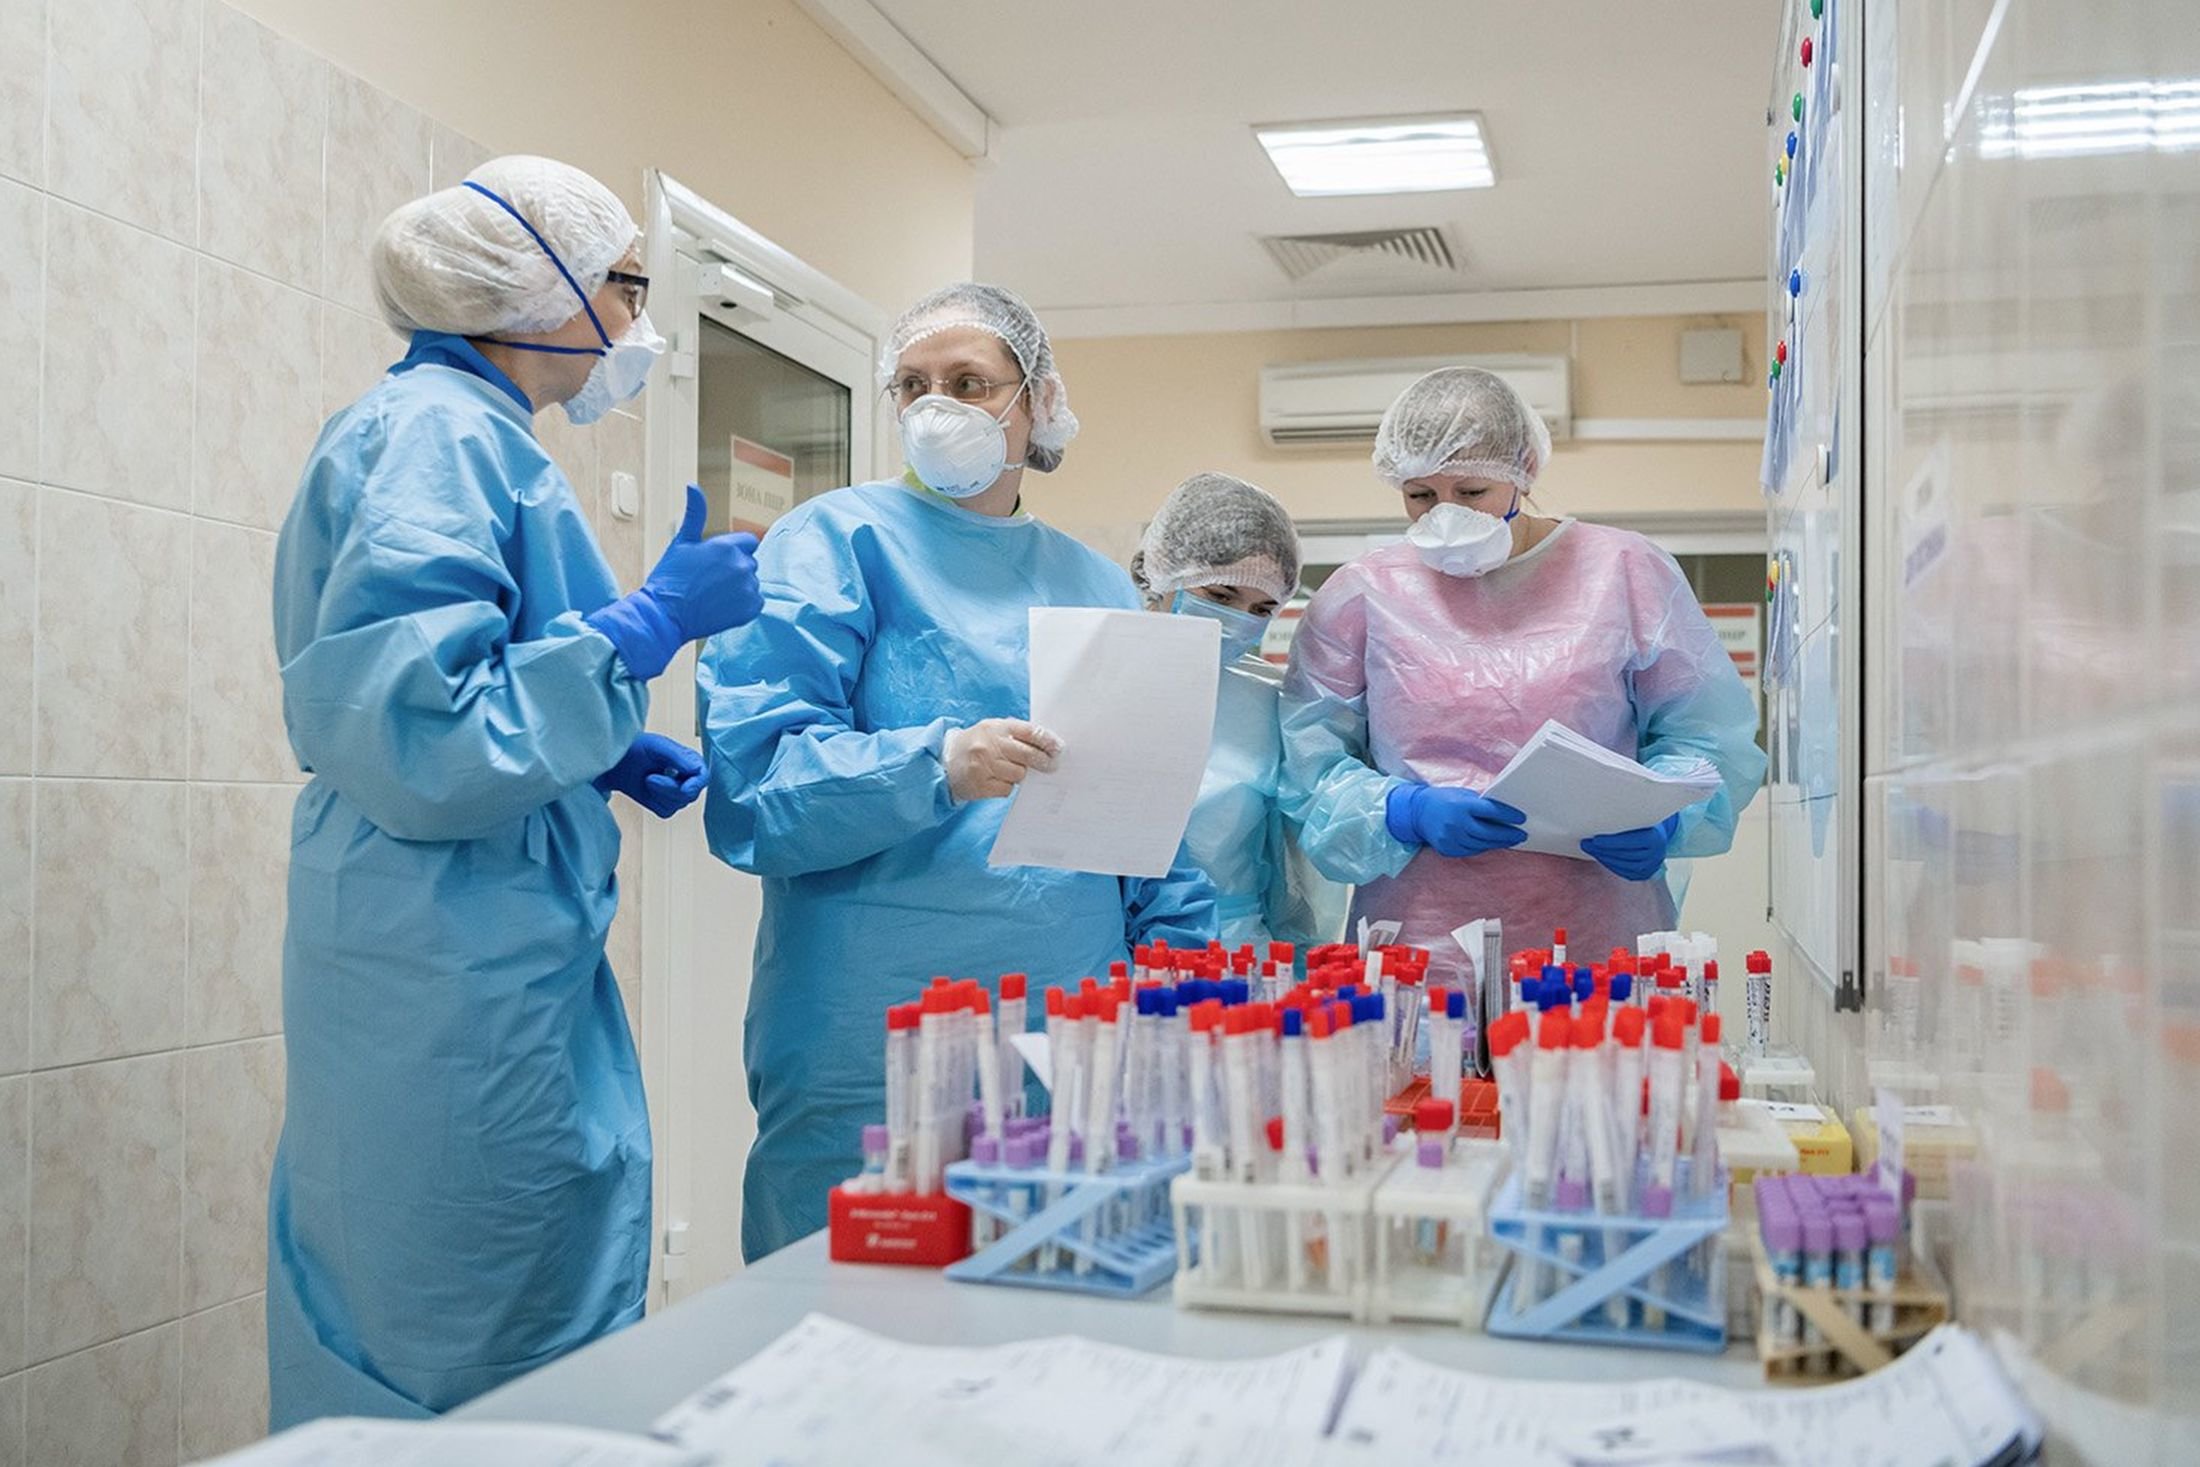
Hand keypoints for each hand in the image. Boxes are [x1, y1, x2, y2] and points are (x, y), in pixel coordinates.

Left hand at [595, 732, 708, 817]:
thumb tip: (696, 769)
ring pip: (678, 804)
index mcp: (691, 761)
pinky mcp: (666, 806)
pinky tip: (647, 790)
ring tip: (648, 779)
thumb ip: (678, 756)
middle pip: (690, 794)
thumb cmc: (637, 748)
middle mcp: (688, 778)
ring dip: (659, 793)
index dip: (695, 784)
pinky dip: (654, 802)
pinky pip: (666, 811)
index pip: (703, 777)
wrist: (618, 762)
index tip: (684, 787)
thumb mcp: (657, 746)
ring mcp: (678, 794)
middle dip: (668, 788)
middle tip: (650, 778)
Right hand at [636, 484, 762, 641]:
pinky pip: (756, 602)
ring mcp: (748, 588)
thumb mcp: (681, 542)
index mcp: (727, 546)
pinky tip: (722, 606)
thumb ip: (695, 514)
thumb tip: (693, 487)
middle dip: (735, 569)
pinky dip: (744, 605)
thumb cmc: (670, 579)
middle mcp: (741, 565)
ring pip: (752, 582)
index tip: (719, 563)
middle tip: (711, 581)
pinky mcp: (750, 608)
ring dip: (739, 587)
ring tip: (714, 595)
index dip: (735, 551)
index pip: (749, 542)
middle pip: (750, 563)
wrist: (665, 614)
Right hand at [943, 719, 1062, 801]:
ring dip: (1019, 775)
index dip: (1047, 740)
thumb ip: (1015, 733)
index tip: (1058, 748)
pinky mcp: (980, 785)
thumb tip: (1046, 743)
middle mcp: (989, 745)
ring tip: (1007, 770)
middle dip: (1043, 762)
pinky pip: (1007, 789)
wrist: (944, 762)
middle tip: (1051, 766)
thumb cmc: (975, 744)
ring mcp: (983, 766)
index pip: (1029, 731)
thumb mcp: (992, 730)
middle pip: (1028, 755)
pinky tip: (996, 780)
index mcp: (995, 727)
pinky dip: (1006, 786)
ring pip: (1019, 774)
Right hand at [1385, 783, 1526, 857]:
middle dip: (1508, 834)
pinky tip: (1492, 844)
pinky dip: (1483, 847)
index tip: (1522, 819)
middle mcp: (1456, 823)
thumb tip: (1505, 812)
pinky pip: (1471, 850)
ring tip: (1511, 840)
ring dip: (1498, 843)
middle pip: (1489, 832)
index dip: (1509, 815)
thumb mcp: (1463, 794)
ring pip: (1482, 844)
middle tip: (1522, 835)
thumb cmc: (1445, 799)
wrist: (1417, 812)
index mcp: (1462, 805)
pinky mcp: (1447, 849)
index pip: (1492, 811)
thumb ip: (1481, 803)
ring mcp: (1451, 838)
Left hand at [1581, 814, 1679, 880]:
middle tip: (1585, 843)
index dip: (1611, 842)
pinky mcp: (1645, 874)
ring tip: (1589, 849)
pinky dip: (1610, 865)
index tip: (1595, 839)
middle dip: (1602, 850)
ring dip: (1603, 858)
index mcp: (1656, 838)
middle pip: (1624, 854)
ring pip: (1623, 865)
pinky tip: (1599, 857)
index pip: (1630, 841)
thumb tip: (1595, 816)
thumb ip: (1622, 819)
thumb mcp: (1637, 816)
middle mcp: (1656, 854)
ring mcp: (1651, 866)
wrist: (1658, 833)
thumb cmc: (1642, 820)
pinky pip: (1625, 872)